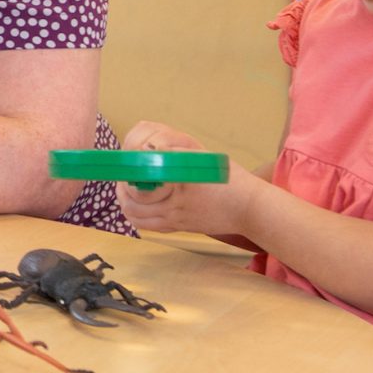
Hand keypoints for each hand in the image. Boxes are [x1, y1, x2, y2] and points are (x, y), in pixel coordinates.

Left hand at [115, 121, 261, 236]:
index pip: (143, 173)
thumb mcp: (203, 156)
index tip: (129, 161)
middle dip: (123, 185)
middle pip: (133, 197)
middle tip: (123, 175)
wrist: (249, 209)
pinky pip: (147, 225)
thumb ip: (175, 149)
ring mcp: (176, 218)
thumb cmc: (228, 178)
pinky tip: (137, 204)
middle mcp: (176, 201)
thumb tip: (150, 144)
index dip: (131, 169)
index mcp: (181, 178)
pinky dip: (136, 215)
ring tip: (127, 188)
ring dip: (125, 200)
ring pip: (136, 213)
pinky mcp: (179, 227)